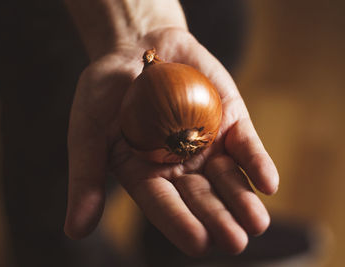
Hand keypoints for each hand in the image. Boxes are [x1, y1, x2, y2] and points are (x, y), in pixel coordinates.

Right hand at [64, 27, 278, 255]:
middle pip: (202, 197)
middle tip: (236, 242)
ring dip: (243, 199)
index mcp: (147, 175)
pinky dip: (257, 162)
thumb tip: (76, 232)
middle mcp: (181, 166)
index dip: (180, 223)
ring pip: (229, 178)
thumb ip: (87, 176)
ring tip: (257, 223)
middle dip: (219, 218)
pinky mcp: (230, 122)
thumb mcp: (88, 129)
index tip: (198, 244)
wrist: (139, 46)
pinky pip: (246, 145)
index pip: (164, 204)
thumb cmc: (106, 90)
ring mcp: (208, 145)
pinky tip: (269, 183)